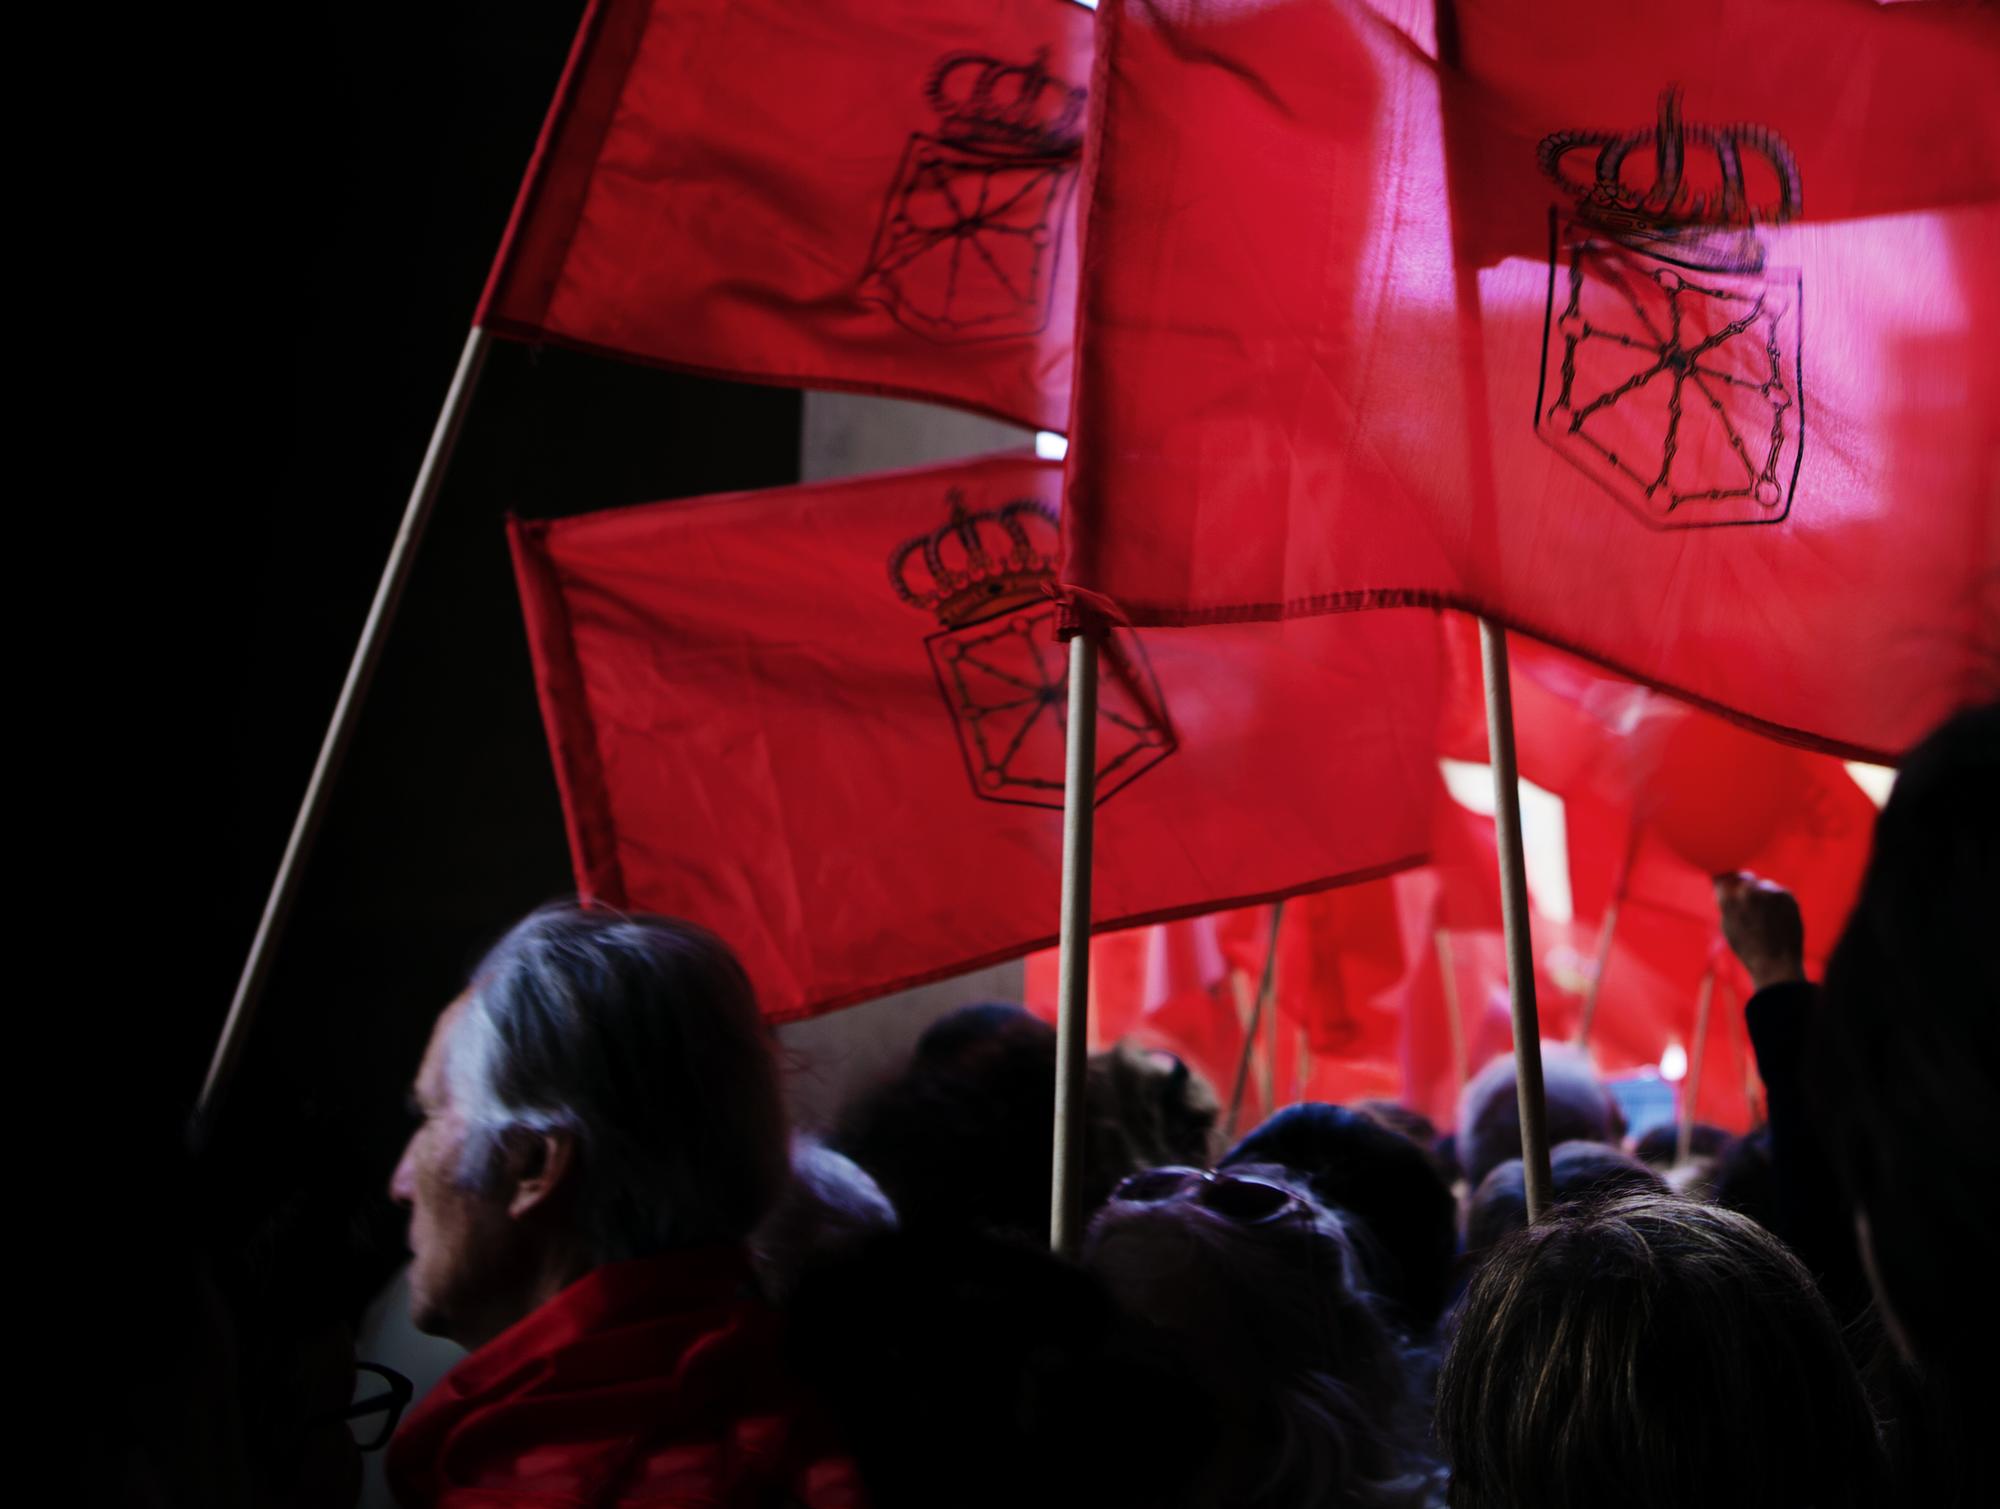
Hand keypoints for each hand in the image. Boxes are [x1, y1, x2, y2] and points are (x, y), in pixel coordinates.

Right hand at [1714, 872, 1805, 990]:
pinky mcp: (1787, 894)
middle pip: (1744, 877)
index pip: (1723, 875)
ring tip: (1767, 920)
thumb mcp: (1727, 923)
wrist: (1776, 963)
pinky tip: (1778, 920)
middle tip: (1751, 909)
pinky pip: (1779, 892)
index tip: (1729, 889)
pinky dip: (1778, 902)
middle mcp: (1747, 890)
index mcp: (1728, 898)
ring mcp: (1769, 891)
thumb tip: (1729, 883)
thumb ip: (1727, 901)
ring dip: (1763, 896)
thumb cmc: (1748, 947)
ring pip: (1763, 885)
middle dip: (1745, 888)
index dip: (1726, 883)